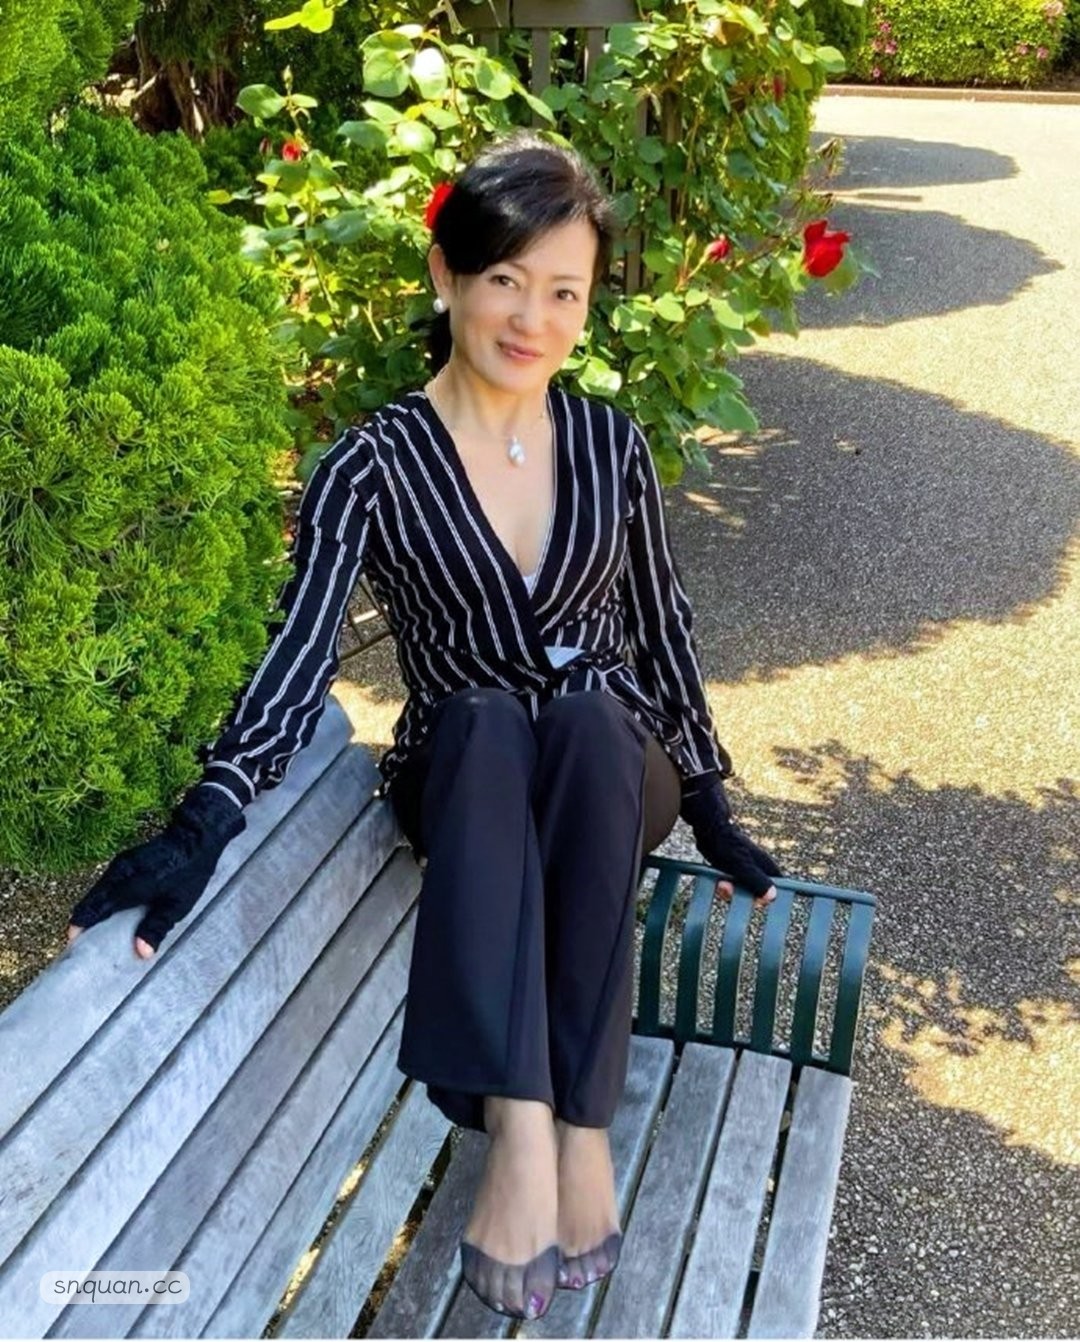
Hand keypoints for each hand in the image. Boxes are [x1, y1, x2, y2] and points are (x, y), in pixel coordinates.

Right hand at [66, 786, 244, 959]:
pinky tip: (109, 913)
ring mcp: (119, 865)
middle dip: (83, 921)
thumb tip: (140, 953)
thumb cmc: (189, 873)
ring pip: (96, 891)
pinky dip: (101, 899)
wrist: (195, 838)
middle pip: (90, 900)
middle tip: (83, 944)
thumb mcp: (177, 905)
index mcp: (129, 886)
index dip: (80, 926)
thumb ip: (156, 927)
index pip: (95, 908)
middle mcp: (119, 873)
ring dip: (92, 910)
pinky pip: (105, 884)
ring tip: (94, 932)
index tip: (73, 944)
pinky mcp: (123, 862)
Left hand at [681, 780, 781, 909]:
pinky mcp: (734, 869)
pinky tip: (716, 880)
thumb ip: (757, 880)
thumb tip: (772, 896)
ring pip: (741, 890)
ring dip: (729, 891)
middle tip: (726, 886)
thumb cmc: (727, 843)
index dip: (763, 899)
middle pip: (755, 894)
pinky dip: (724, 885)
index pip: (775, 891)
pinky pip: (732, 884)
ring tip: (719, 883)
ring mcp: (746, 869)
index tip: (749, 898)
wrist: (709, 827)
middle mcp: (759, 869)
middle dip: (740, 895)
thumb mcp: (742, 865)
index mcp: (767, 868)